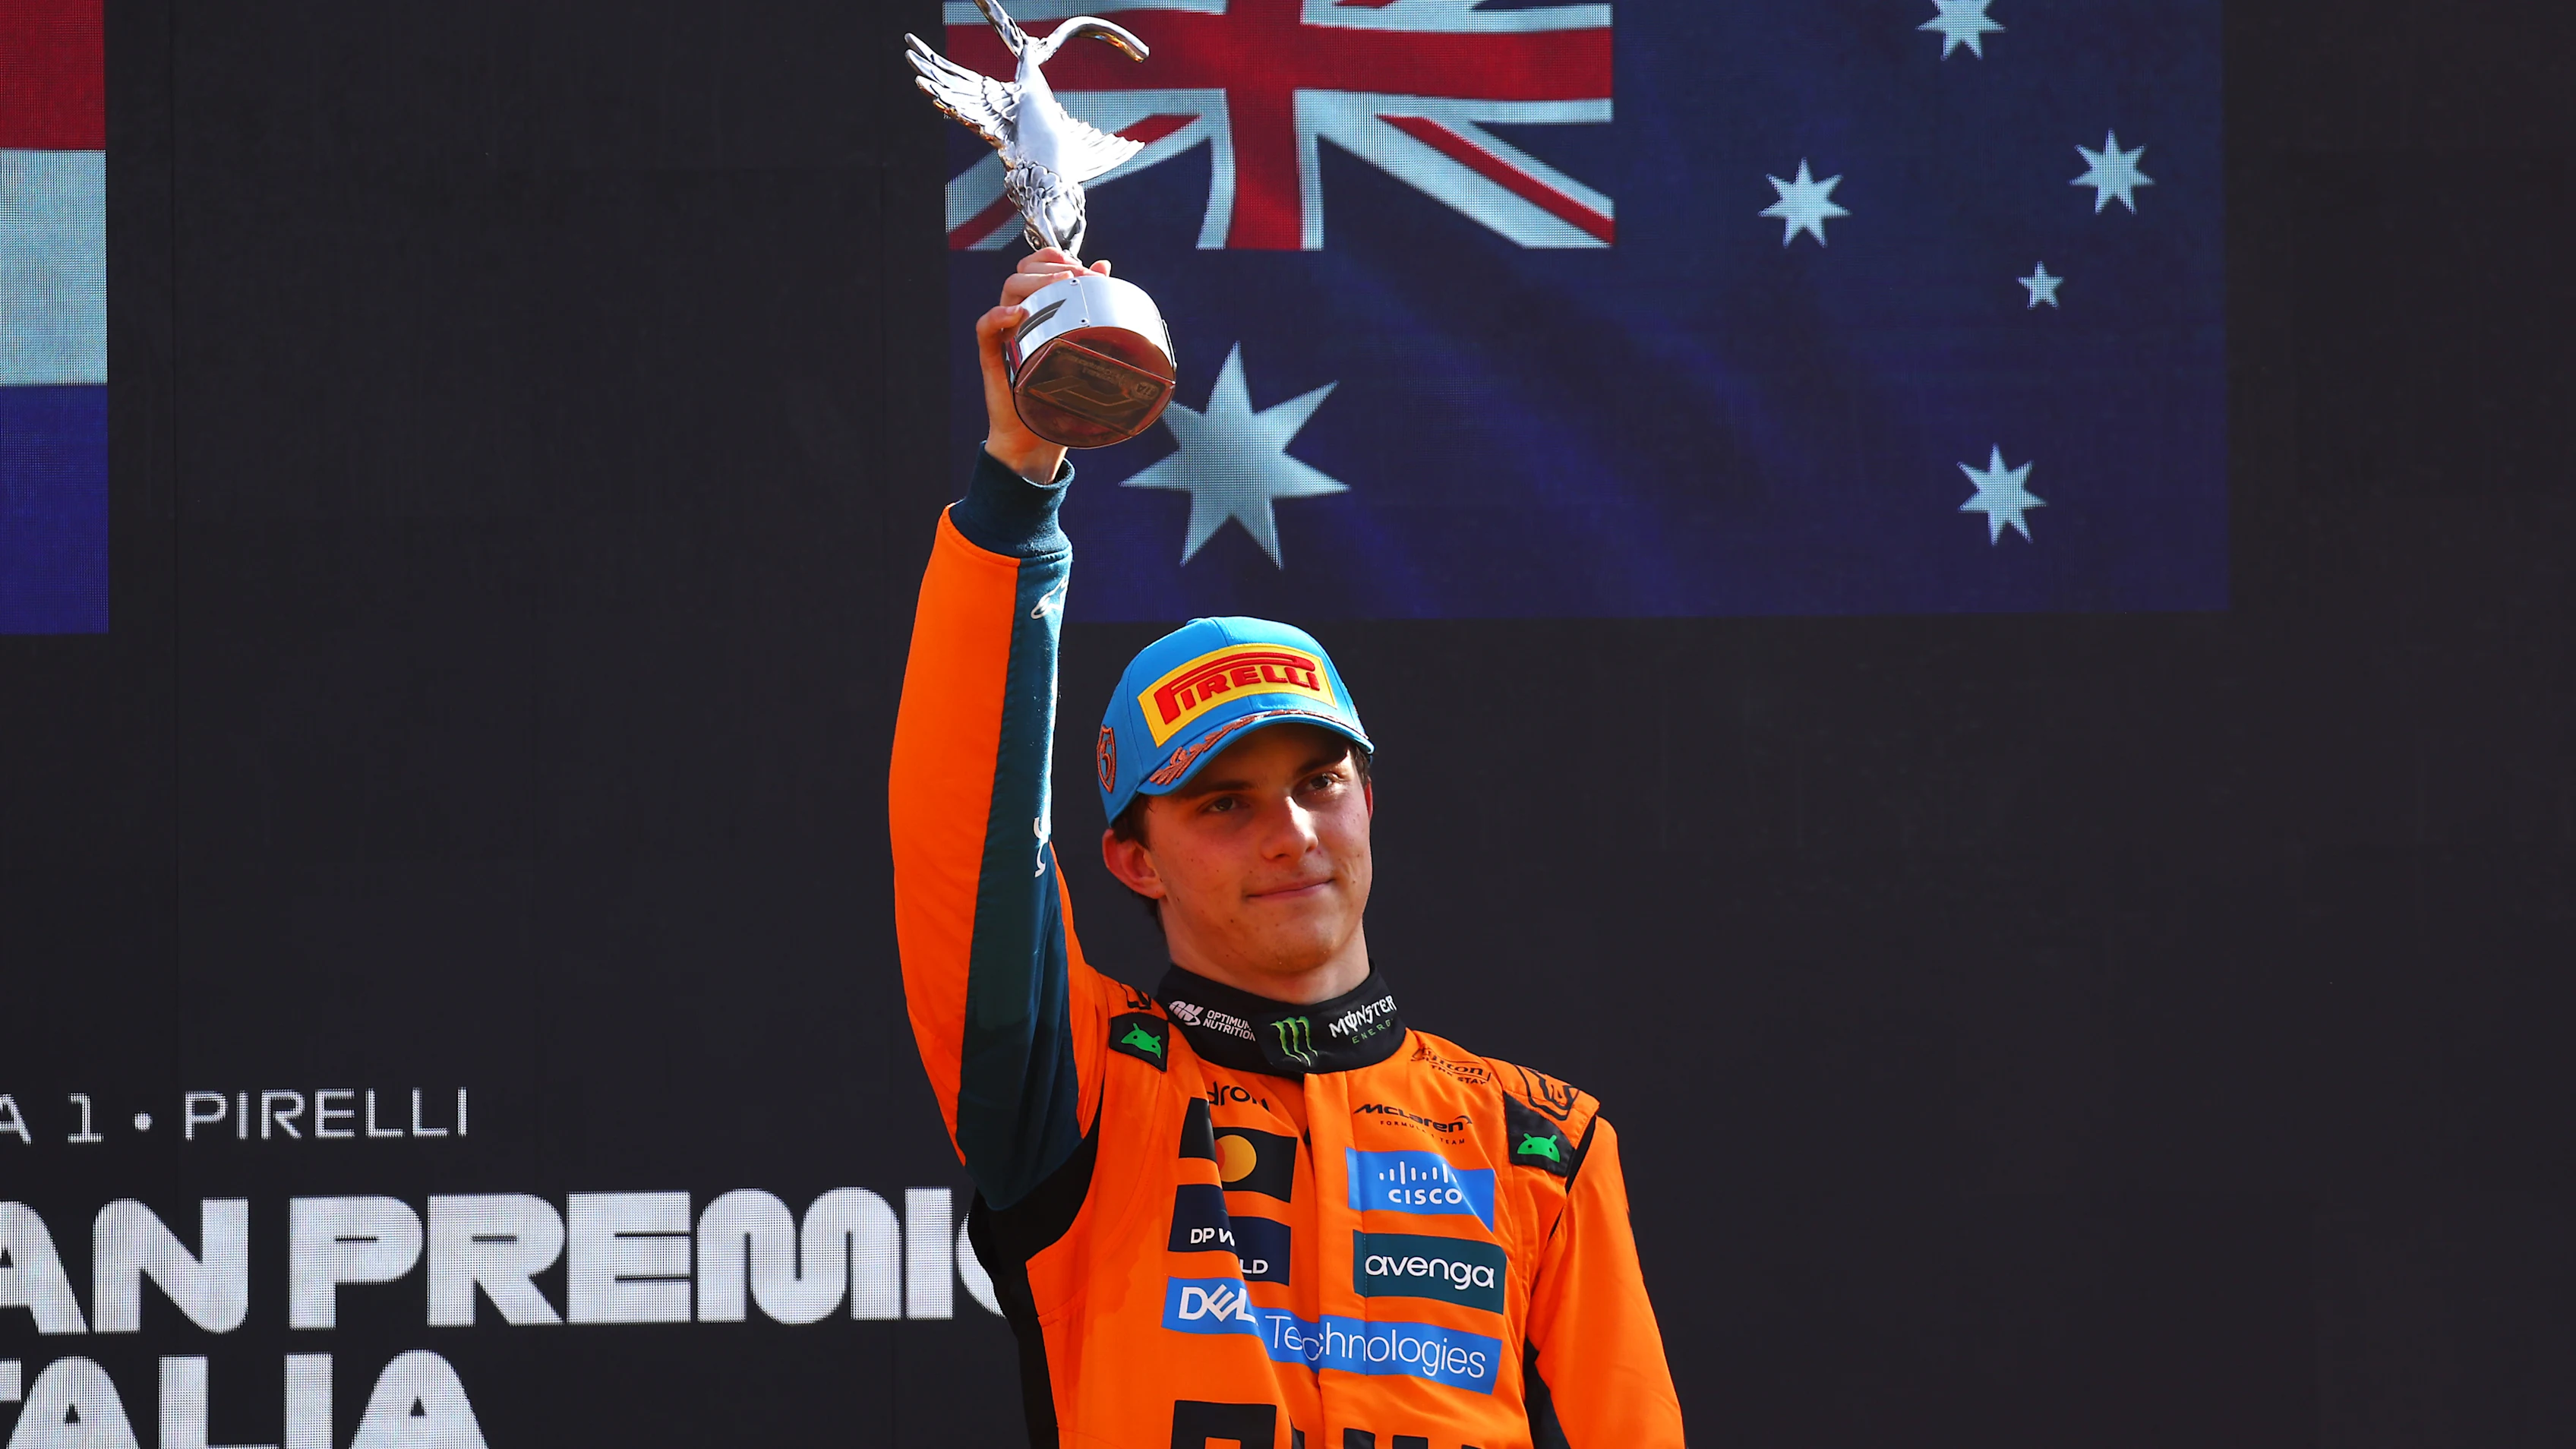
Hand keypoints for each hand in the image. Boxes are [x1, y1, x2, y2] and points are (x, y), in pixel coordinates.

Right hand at [977, 248, 1112, 483]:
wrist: (1037, 436)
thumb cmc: (1060, 392)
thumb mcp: (1082, 345)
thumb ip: (1091, 306)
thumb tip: (1105, 267)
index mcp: (1038, 310)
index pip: (1035, 266)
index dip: (1053, 257)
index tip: (1079, 264)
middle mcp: (1019, 316)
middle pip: (1023, 272)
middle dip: (1052, 267)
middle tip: (1079, 277)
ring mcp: (1005, 334)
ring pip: (1008, 290)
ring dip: (1034, 282)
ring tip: (1060, 287)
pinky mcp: (993, 355)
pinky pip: (985, 326)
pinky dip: (998, 316)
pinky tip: (1017, 314)